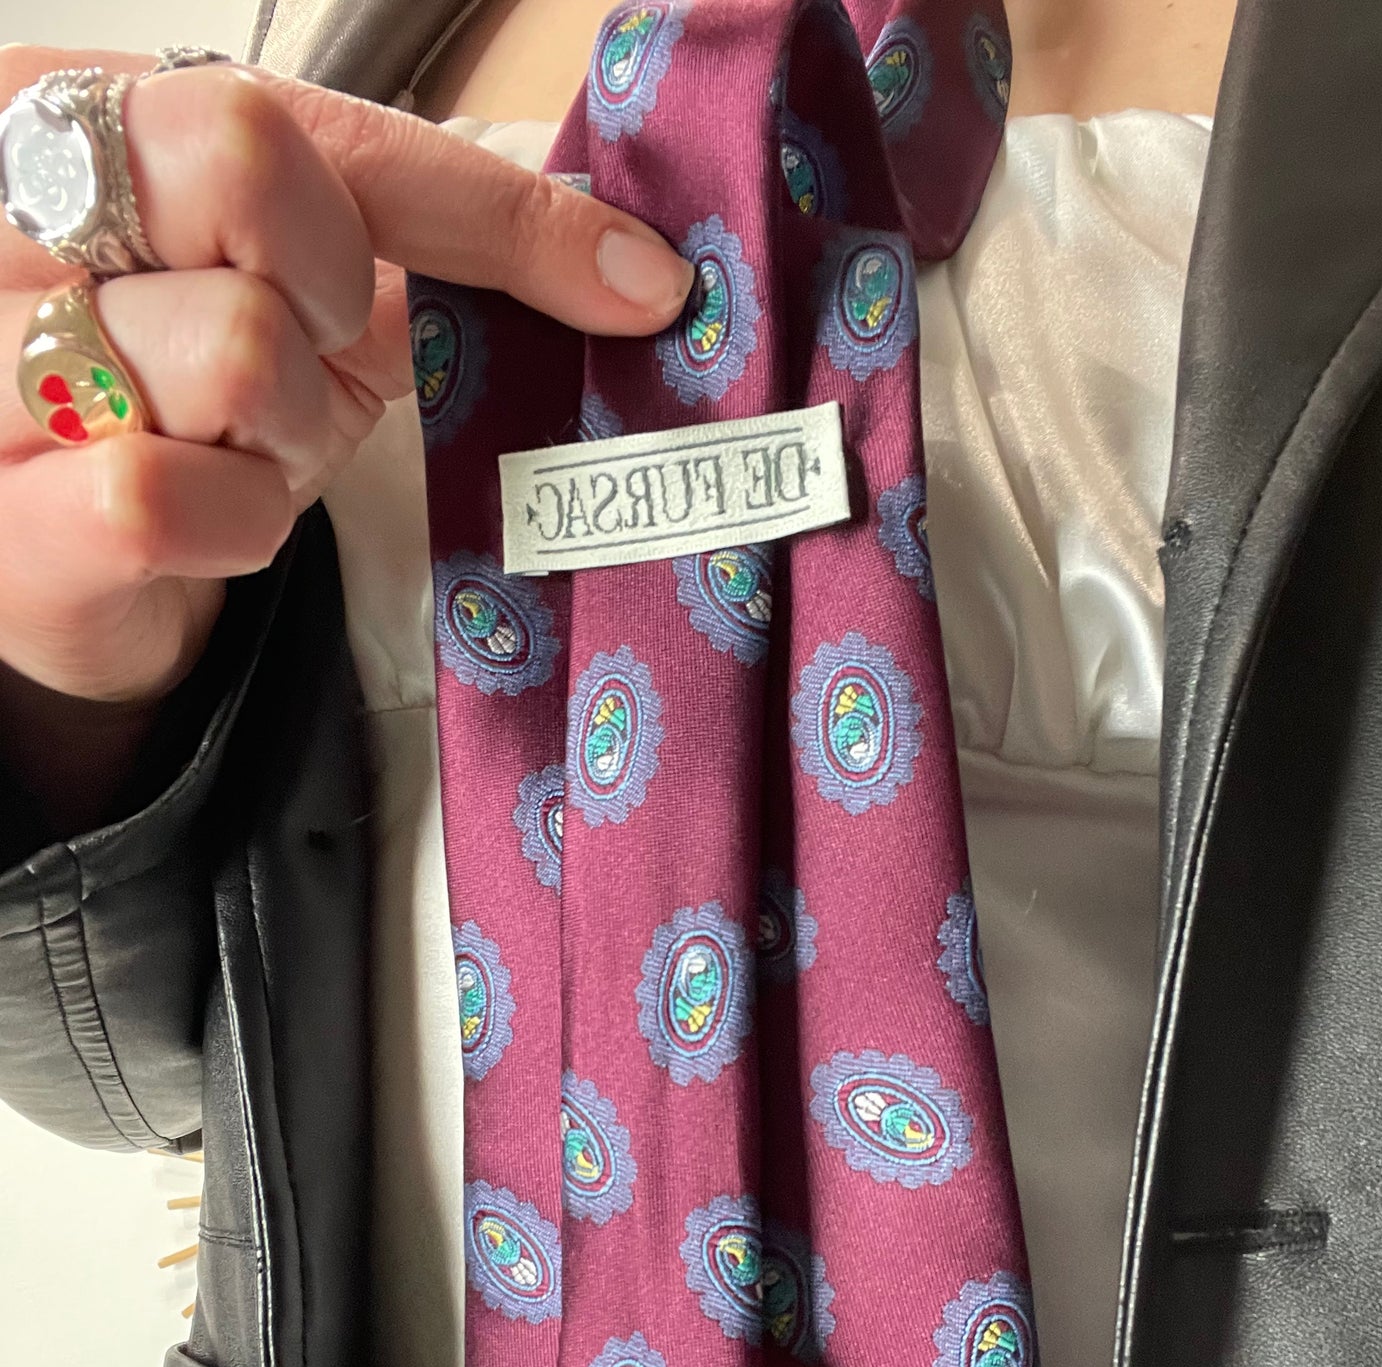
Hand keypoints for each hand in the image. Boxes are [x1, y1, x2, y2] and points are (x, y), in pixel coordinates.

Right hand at [0, 46, 691, 821]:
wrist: (74, 558)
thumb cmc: (189, 401)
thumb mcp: (300, 288)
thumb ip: (410, 232)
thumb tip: (625, 265)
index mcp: (75, 108)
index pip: (306, 116)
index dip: (489, 205)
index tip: (635, 279)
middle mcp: (5, 211)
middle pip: (236, 163)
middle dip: (334, 290)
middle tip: (317, 351)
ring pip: (233, 347)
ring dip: (289, 426)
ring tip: (248, 448)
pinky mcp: (7, 523)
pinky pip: (166, 495)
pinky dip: (238, 523)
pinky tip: (218, 523)